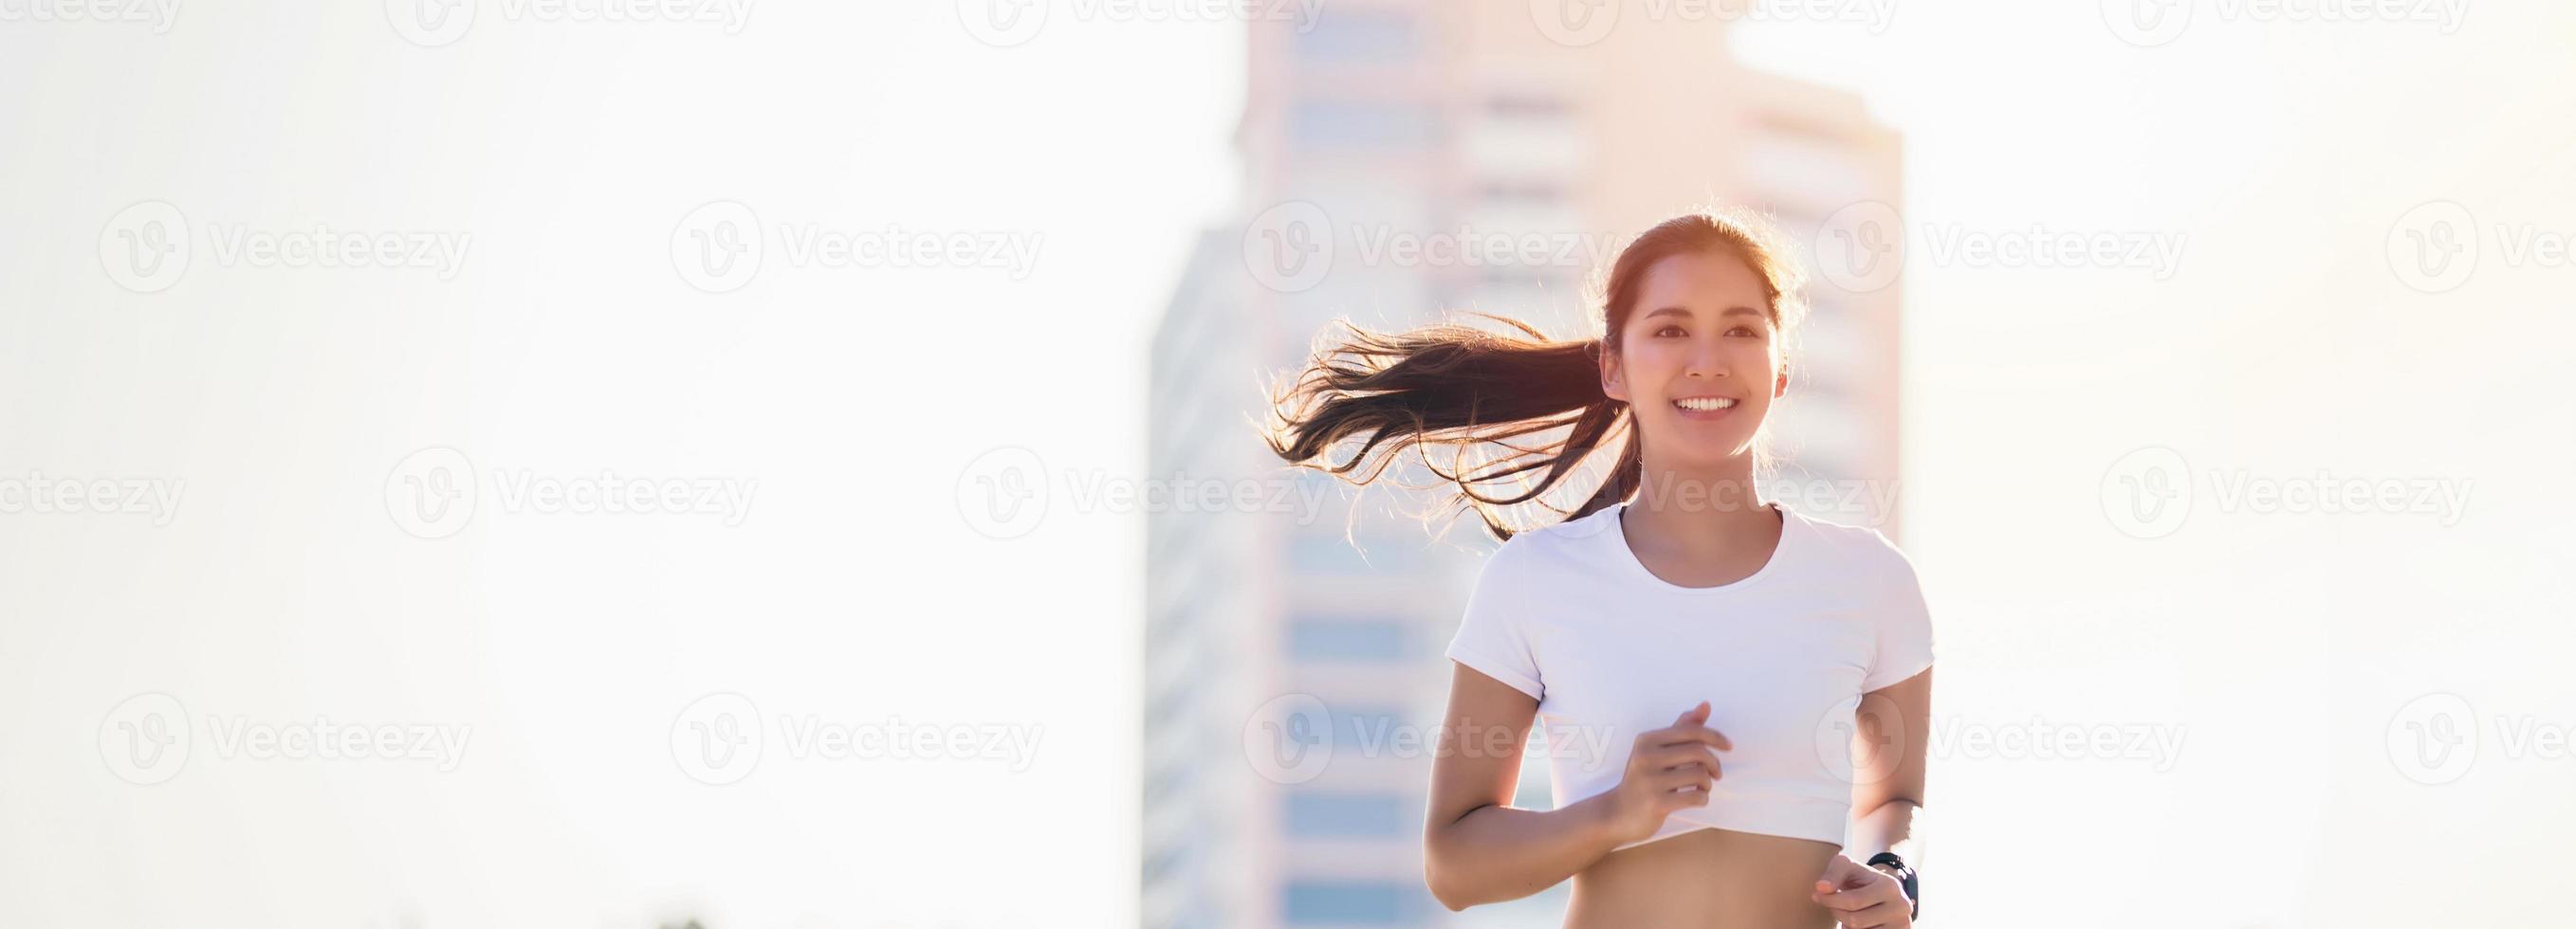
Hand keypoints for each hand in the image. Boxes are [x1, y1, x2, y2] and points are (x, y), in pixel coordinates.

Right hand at [1600, 701, 1730, 844]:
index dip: (1715, 736)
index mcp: (1647, 740)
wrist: (1617, 813)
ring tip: (1702, 788)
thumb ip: (1681, 728)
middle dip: (1714, 763)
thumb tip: (1705, 705)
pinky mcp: (1657, 803)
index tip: (1728, 746)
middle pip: (1698, 751)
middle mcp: (1646, 757)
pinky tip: (1696, 799)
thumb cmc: (1643, 779)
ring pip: (1700, 775)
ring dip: (1708, 783)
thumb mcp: (1657, 750)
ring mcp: (1650, 781)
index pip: (1690, 730)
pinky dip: (1703, 798)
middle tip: (1715, 774)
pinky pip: (1695, 797)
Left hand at [1811, 854, 1911, 927]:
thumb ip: (1833, 873)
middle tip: (1833, 905)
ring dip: (1847, 925)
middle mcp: (1902, 907)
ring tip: (1849, 911)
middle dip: (1837, 913)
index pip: (1853, 901)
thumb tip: (1821, 888)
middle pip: (1855, 921)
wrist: (1882, 890)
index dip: (1830, 900)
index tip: (1817, 895)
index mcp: (1890, 887)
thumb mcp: (1846, 866)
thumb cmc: (1859, 878)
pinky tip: (1860, 922)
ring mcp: (1903, 924)